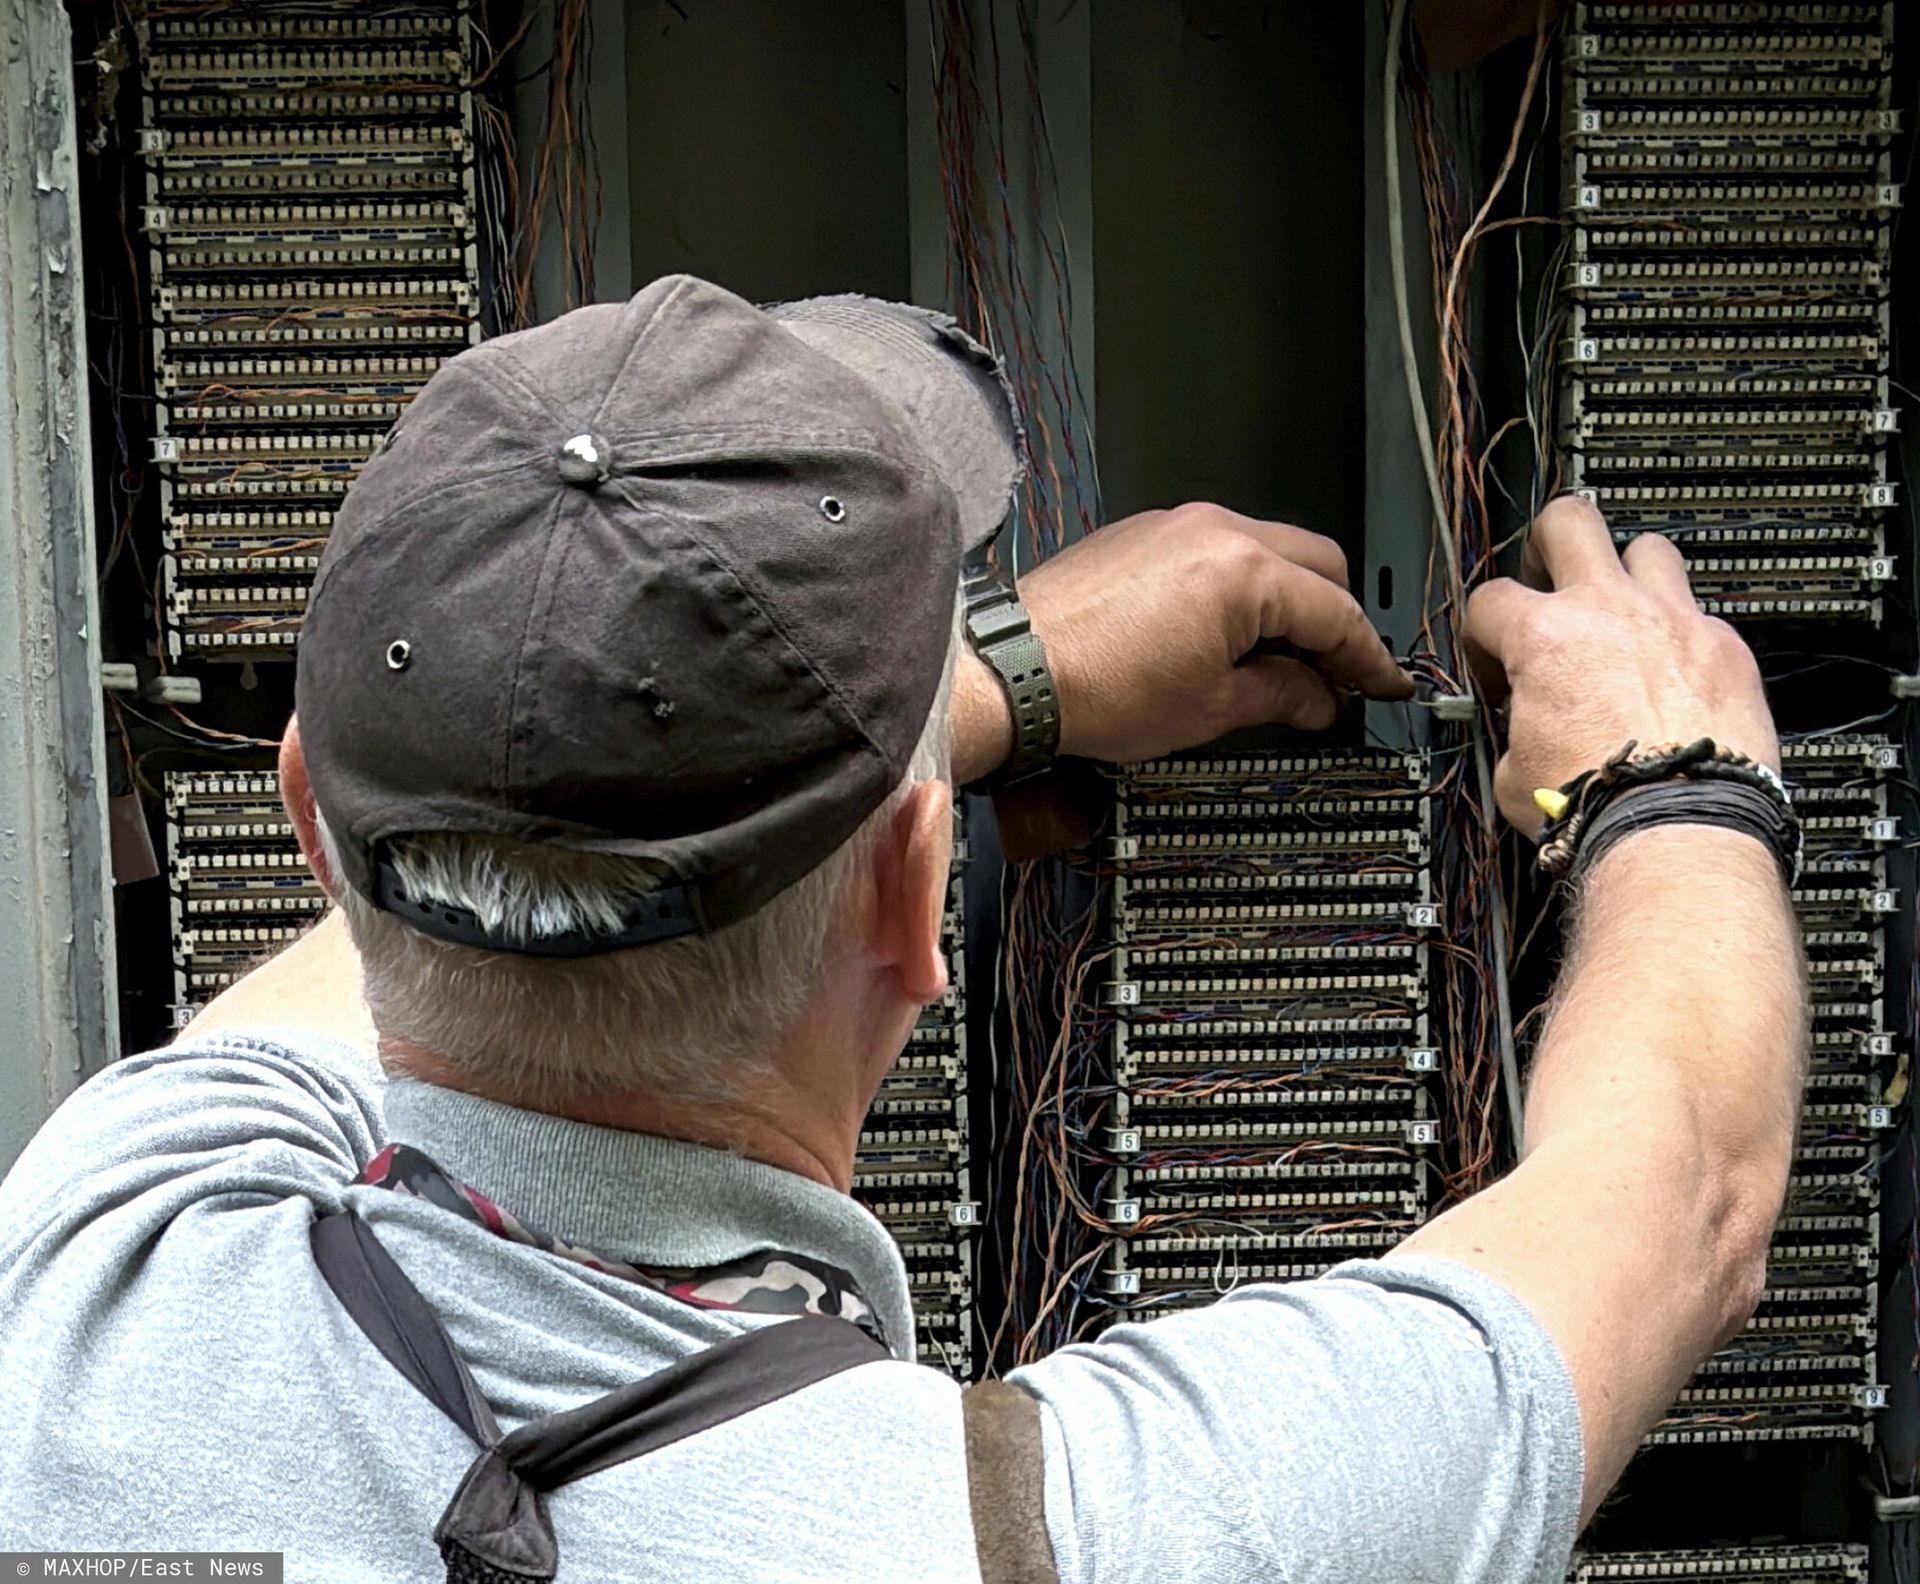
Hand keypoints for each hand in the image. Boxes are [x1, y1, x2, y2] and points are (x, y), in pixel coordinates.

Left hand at [962, 502, 1409, 774]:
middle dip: (1335, 617)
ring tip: (1277, 658)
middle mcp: (1215, 530)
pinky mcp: (1142, 533)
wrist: (1012, 672)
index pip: (1337, 611)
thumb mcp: (1208, 709)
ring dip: (1285, 598)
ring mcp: (1175, 523)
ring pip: (1266, 548)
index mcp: (1245, 571)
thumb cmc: (1094, 688)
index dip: (1368, 657)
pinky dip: (1239, 584)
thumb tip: (1318, 699)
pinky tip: (1225, 633)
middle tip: (1336, 673)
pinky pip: (1216, 547)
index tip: (1383, 685)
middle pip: (1315, 563)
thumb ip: (1279, 696)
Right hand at [1465, 497, 1778, 833]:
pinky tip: (1673, 676)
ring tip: (1620, 617)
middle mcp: (1609, 612)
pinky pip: (1700, 617)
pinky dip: (1681, 638)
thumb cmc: (1598, 806)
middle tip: (1548, 579)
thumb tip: (1521, 731)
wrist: (1674, 828)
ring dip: (1627, 575)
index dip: (1482, 634)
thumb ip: (1514, 728)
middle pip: (1569, 521)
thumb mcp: (1514, 772)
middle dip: (1548, 543)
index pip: (1489, 600)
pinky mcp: (1726, 648)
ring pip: (1648, 549)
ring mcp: (1674, 622)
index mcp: (1544, 638)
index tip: (1497, 665)